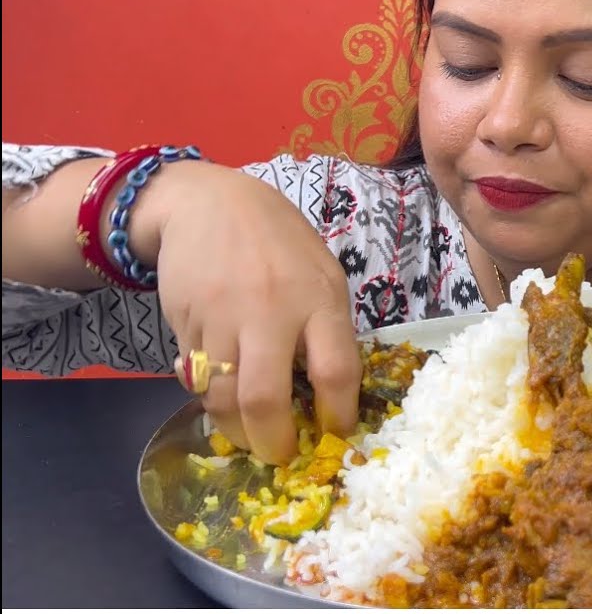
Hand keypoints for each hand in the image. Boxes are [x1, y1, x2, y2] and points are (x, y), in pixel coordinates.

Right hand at [151, 163, 360, 464]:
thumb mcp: (323, 276)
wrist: (210, 204)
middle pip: (266, 397)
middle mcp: (271, 311)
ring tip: (250, 438)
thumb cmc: (281, 245)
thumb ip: (328, 330)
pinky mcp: (186, 324)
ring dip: (237, 431)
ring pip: (223, 398)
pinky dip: (211, 398)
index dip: (338, 414)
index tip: (337, 434)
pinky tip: (224, 399)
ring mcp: (222, 318)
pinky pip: (199, 379)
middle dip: (274, 441)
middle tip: (281, 454)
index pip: (336, 371)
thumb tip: (332, 395)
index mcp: (319, 300)